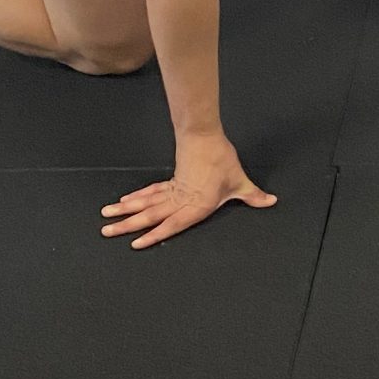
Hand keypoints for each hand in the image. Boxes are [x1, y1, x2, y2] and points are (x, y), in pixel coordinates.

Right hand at [101, 134, 275, 248]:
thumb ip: (253, 195)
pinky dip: (136, 198)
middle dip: (128, 225)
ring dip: (126, 211)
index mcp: (196, 205)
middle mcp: (180, 199)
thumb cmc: (222, 160)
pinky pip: (150, 192)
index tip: (135, 244)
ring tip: (106, 218)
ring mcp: (172, 189)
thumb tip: (271, 201)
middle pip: (150, 214)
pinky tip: (123, 202)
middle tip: (107, 232)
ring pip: (145, 203)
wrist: (206, 135)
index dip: (154, 234)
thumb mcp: (239, 181)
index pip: (173, 224)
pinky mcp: (170, 180)